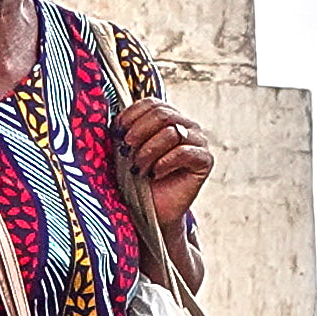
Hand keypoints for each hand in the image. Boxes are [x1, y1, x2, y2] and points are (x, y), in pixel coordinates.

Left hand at [110, 97, 219, 253]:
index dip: (132, 115)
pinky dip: (164, 163)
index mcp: (168, 117)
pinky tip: (155, 175)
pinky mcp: (205, 160)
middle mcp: (187, 125)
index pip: (152, 103)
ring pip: (171, 132)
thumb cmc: (136, 178)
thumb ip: (126, 128)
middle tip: (126, 151)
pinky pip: (183, 152)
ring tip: (138, 169)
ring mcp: (198, 141)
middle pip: (162, 114)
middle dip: (139, 133)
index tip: (117, 133)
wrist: (151, 211)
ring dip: (148, 151)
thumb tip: (111, 113)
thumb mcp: (127, 149)